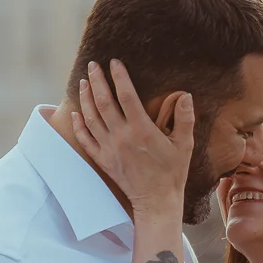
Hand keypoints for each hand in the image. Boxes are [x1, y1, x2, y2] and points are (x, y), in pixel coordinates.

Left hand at [70, 59, 194, 219]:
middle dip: (97, 81)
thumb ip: (184, 119)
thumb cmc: (172, 172)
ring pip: (91, 118)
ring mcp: (109, 148)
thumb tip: (185, 95)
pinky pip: (86, 139)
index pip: (126, 96)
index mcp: (141, 130)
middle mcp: (121, 136)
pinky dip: (78, 125)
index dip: (119, 77)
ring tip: (84, 82)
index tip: (114, 62)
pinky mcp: (103, 160)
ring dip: (86, 98)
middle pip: (103, 102)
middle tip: (92, 65)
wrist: (156, 200)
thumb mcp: (184, 144)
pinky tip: (76, 113)